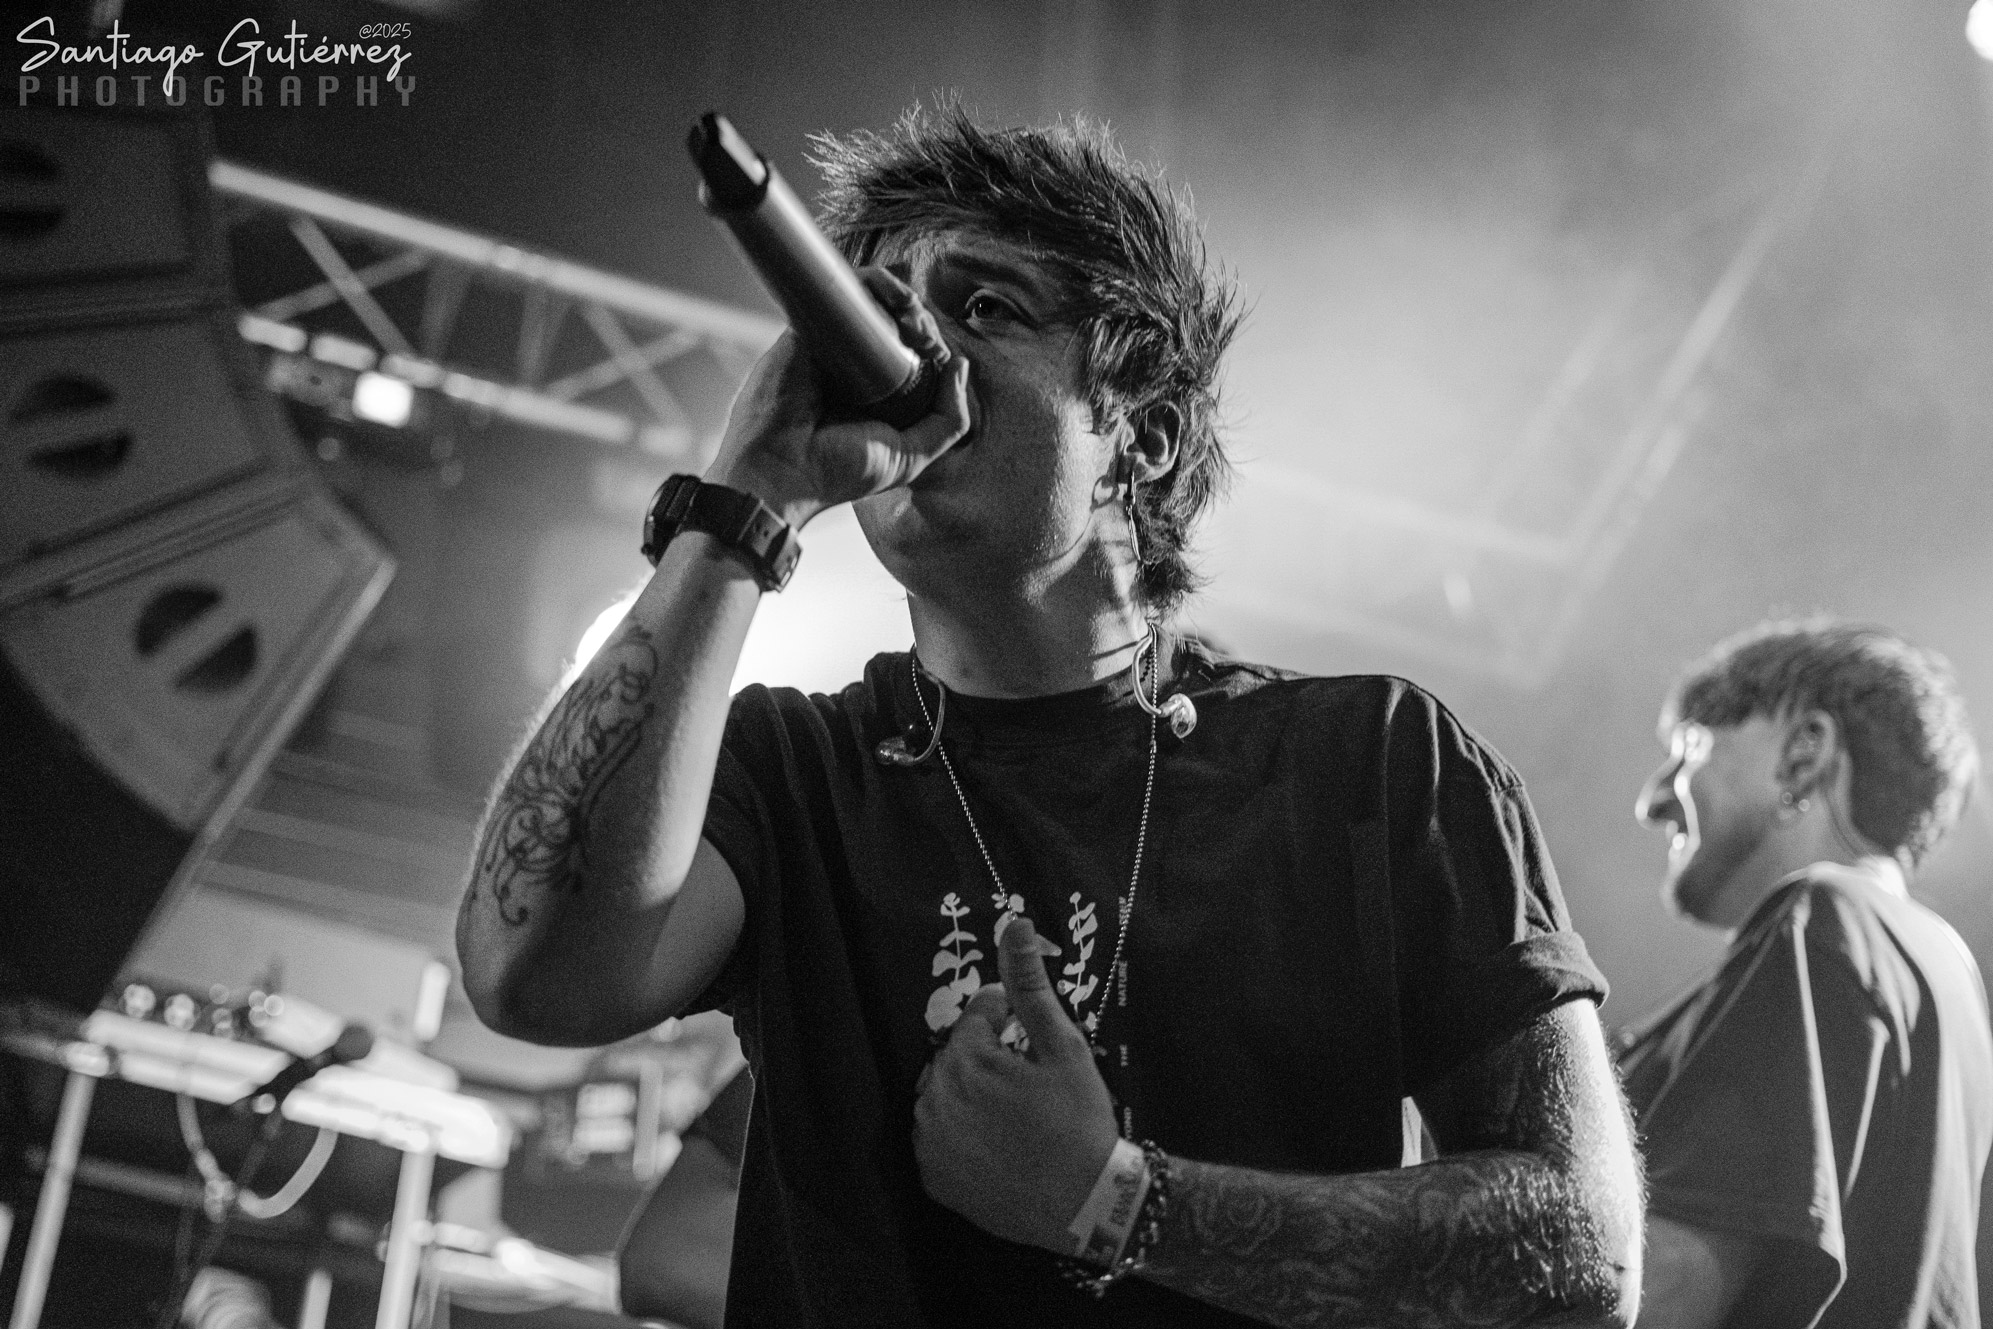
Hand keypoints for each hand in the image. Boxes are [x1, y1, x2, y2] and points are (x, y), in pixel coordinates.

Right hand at [707, 268, 972, 529]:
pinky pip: (847, 290)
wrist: (780, 469)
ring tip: (914, 323)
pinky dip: (877, 283)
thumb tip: (960, 365)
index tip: (940, 358)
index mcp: (879, 394)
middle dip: (924, 323)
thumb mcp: (911, 457)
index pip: (917, 353)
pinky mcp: (810, 327)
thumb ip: (949, 420)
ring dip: (906, 300)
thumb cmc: (838, 471)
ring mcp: (832, 344)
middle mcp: (856, 366)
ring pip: (877, 301)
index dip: (936, 346)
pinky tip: (896, 301)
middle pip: (901, 323)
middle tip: (926, 340)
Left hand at [913, 916, 1120, 1252]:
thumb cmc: (1080, 1121)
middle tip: (1027, 1080)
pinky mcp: (933, 1177)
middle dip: (986, 1056)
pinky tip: (995, 1140)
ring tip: (1012, 1110)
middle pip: (955, 1055)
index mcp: (967, 1061)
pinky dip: (958, 1132)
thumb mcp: (1063, 1046)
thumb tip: (1015, 924)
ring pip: (941, 1094)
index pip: (976, 1016)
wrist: (1087, 1204)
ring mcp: (931, 1143)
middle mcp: (936, 1099)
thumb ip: (1030, 985)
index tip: (1033, 1043)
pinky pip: (936, 1137)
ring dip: (968, 1092)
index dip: (1009, 1022)